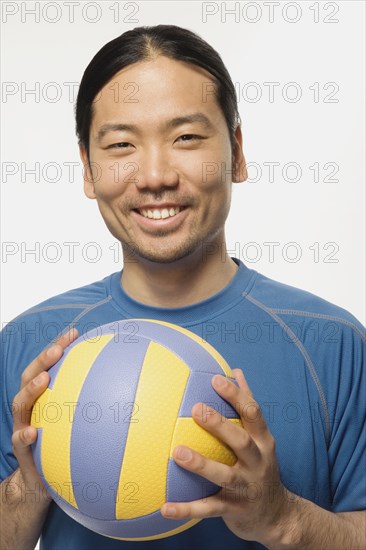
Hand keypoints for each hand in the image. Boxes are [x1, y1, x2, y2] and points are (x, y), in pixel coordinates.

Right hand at [10, 329, 77, 504]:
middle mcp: (30, 407)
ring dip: (30, 390)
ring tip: (43, 380)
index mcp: (43, 397)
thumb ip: (92, 404)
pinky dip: (24, 436)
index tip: (74, 332)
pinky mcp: (20, 449)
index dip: (58, 347)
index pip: (48, 366)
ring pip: (20, 404)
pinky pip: (19, 441)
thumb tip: (127, 387)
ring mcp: (22, 425)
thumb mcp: (76, 423)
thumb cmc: (62, 445)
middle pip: (30, 377)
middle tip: (57, 350)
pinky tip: (33, 433)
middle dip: (42, 360)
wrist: (40, 481)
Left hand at [161, 369, 293, 545]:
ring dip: (201, 464)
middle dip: (220, 425)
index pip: (253, 413)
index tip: (216, 379)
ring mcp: (247, 488)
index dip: (236, 395)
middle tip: (196, 409)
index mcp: (263, 441)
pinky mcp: (235, 510)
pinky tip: (165, 507)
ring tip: (177, 452)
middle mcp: (258, 463)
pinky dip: (187, 509)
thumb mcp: (261, 438)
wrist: (278, 516)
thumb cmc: (262, 467)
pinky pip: (209, 509)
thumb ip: (248, 405)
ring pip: (224, 475)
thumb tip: (236, 372)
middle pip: (241, 441)